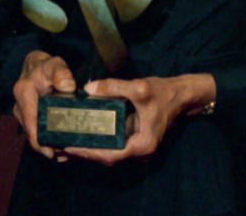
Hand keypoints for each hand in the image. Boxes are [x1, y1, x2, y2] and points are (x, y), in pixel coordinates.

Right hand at [11, 50, 75, 159]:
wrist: (36, 66)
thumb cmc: (45, 66)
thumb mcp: (55, 65)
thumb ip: (61, 73)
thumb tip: (68, 87)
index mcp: (23, 93)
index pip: (30, 122)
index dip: (39, 140)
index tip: (51, 153)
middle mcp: (19, 106)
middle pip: (31, 133)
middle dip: (46, 146)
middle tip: (65, 155)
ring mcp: (22, 114)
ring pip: (34, 135)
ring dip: (47, 145)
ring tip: (66, 154)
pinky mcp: (27, 118)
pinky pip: (36, 132)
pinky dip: (47, 141)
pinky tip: (61, 149)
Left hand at [63, 73, 215, 165]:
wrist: (182, 95)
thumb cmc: (164, 93)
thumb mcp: (139, 88)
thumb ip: (114, 87)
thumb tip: (88, 88)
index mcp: (142, 145)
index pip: (110, 155)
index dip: (88, 153)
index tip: (70, 147)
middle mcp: (141, 152)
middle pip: (108, 158)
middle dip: (85, 153)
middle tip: (62, 145)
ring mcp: (139, 148)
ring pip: (111, 154)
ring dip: (91, 149)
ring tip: (69, 141)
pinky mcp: (136, 141)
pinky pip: (115, 146)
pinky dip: (100, 143)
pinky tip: (86, 135)